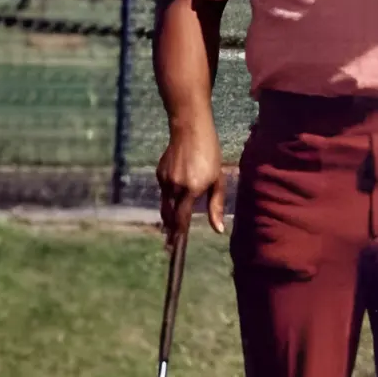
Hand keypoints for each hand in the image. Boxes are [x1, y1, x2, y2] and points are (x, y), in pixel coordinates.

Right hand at [156, 122, 225, 247]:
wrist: (190, 131)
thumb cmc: (210, 155)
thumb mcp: (218, 180)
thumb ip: (216, 205)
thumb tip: (217, 229)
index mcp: (192, 189)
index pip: (182, 218)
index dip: (178, 233)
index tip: (175, 246)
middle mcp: (176, 186)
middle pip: (169, 215)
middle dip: (170, 229)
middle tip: (170, 243)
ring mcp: (165, 180)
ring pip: (165, 204)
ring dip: (169, 215)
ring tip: (170, 226)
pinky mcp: (160, 173)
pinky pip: (164, 191)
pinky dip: (169, 197)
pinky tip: (176, 193)